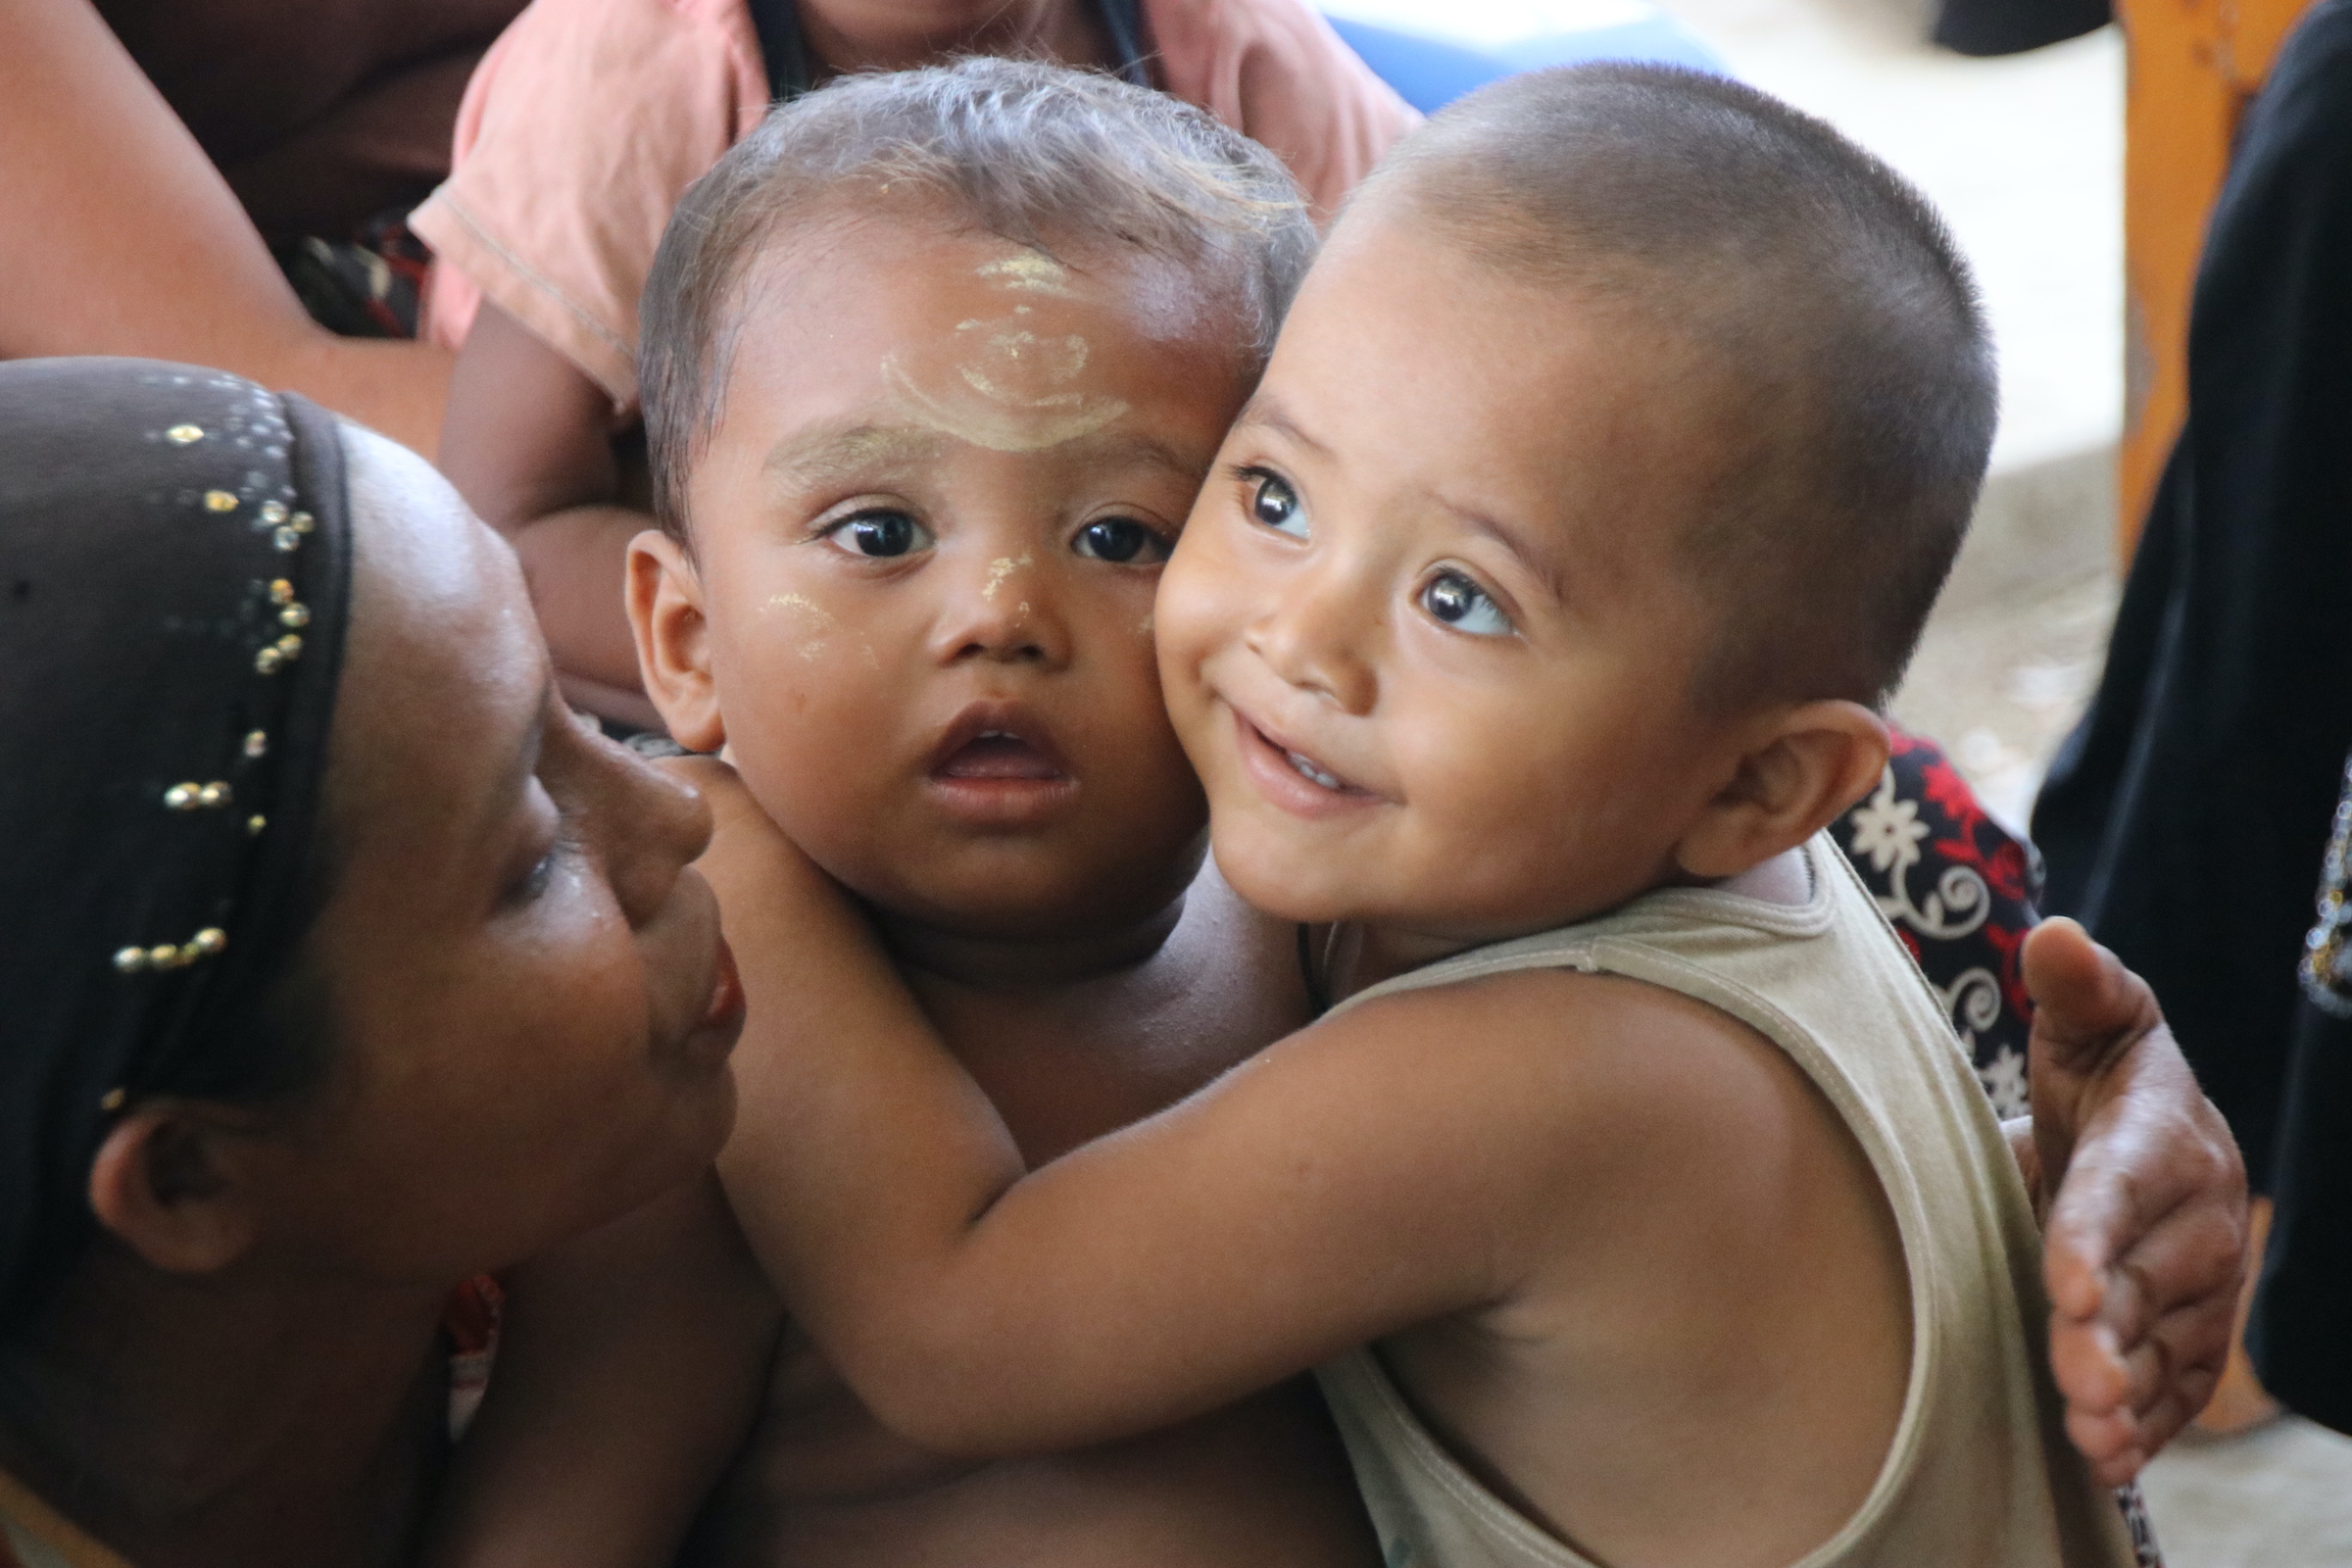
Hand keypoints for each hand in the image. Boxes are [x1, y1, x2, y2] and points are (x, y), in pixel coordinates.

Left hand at [2021, 917, 2248, 1483]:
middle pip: (2148, 1283)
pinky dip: (2147, 1425)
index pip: (2125, 1187)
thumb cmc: (2100, 1068)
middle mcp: (2199, 1215)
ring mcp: (2206, 1281)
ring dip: (2127, 1392)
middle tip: (2074, 1378)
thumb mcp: (2090, 1018)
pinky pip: (2181, 1384)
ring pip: (2166, 1346)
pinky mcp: (2199, 1332)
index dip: (2095, 1233)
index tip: (2064, 1280)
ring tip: (2084, 1431)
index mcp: (2164, 1136)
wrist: (2142, 1131)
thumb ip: (2077, 986)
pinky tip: (2106, 1458)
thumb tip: (2057, 936)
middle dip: (2109, 1333)